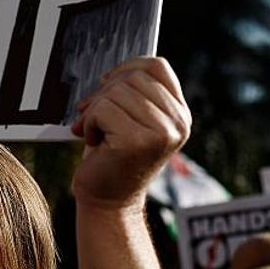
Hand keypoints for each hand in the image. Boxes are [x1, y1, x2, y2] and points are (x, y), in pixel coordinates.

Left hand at [70, 57, 190, 208]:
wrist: (110, 202)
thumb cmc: (115, 157)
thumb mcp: (133, 120)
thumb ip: (134, 94)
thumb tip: (111, 71)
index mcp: (180, 115)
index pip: (157, 66)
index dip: (127, 68)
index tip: (108, 85)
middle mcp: (178, 123)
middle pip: (133, 77)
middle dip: (104, 92)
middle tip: (93, 115)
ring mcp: (160, 133)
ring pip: (116, 92)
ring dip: (95, 110)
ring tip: (96, 131)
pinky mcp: (137, 142)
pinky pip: (103, 110)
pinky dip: (89, 123)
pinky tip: (93, 140)